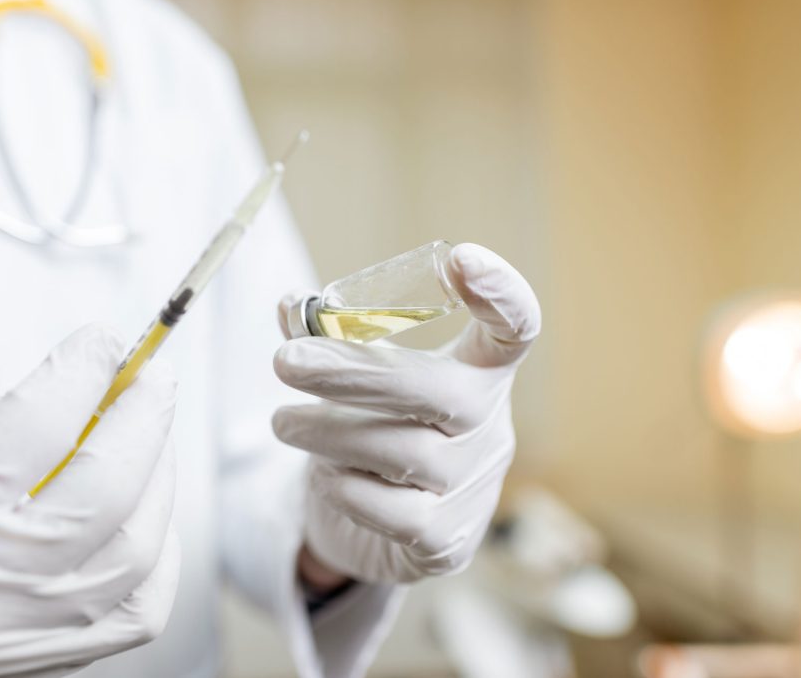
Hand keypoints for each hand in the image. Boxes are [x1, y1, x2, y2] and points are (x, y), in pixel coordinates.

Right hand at [0, 326, 179, 677]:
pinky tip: (144, 512)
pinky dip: (158, 548)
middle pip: (106, 488)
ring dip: (158, 477)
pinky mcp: (46, 661)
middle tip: (150, 378)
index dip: (84, 371)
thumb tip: (87, 391)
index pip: (38, 428)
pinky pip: (140, 609)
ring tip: (148, 438)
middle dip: (144, 417)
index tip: (103, 343)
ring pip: (136, 549)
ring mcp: (19, 633)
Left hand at [274, 243, 540, 583]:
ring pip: (404, 453)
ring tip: (284, 423)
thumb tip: (290, 305)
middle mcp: (490, 426)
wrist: (385, 531)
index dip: (501, 293)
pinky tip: (326, 477)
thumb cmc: (376, 432)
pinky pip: (395, 513)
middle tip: (284, 361)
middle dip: (353, 373)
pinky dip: (347, 489)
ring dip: (328, 434)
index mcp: (479, 373)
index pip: (515, 328)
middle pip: (440, 390)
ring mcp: (476, 488)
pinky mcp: (449, 543)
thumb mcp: (357, 383)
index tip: (461, 258)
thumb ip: (327, 341)